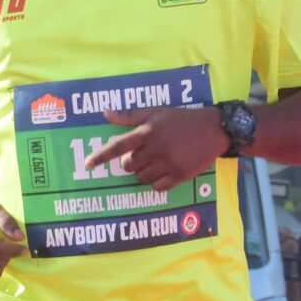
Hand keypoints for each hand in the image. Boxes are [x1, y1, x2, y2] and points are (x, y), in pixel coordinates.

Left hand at [82, 106, 225, 191]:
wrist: (213, 130)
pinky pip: (157, 187)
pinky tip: (163, 172)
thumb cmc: (182, 119)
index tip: (87, 164)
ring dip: (143, 172)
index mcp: (147, 132)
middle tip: (142, 156)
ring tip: (154, 162)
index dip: (101, 156)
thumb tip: (105, 113)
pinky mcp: (179, 175)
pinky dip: (156, 182)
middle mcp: (155, 149)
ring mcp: (168, 164)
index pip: (118, 146)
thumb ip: (130, 116)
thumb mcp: (156, 112)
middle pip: (128, 166)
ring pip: (141, 177)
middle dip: (130, 163)